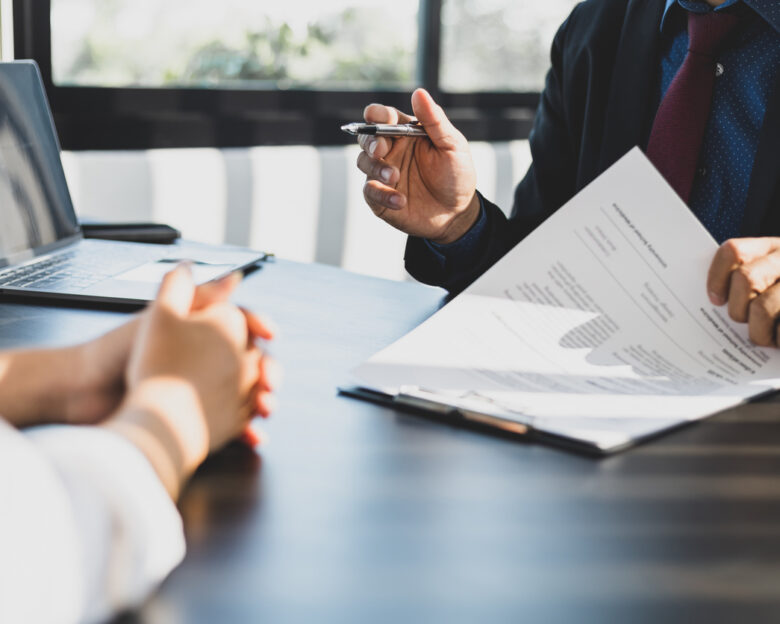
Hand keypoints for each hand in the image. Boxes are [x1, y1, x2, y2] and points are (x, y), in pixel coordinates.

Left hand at [106, 265, 277, 497]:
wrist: (84, 393)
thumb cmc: (117, 350)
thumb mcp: (162, 317)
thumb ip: (197, 295)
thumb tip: (235, 276)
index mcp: (198, 333)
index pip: (240, 325)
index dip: (258, 328)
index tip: (269, 334)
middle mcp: (203, 360)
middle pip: (250, 362)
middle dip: (267, 371)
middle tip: (269, 380)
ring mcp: (201, 391)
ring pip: (246, 395)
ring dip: (262, 400)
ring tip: (265, 407)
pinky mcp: (195, 421)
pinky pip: (230, 426)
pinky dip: (245, 430)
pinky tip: (252, 434)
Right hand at [356, 88, 480, 243]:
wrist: (457, 213)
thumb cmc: (456, 175)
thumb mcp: (452, 145)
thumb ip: (434, 120)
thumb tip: (419, 92)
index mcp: (405, 132)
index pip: (382, 116)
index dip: (377, 114)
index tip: (382, 118)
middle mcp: (391, 150)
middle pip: (366, 137)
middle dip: (370, 141)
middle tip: (381, 151)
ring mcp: (383, 174)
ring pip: (363, 162)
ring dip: (376, 168)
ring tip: (395, 177)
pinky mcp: (380, 197)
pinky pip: (370, 191)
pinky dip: (382, 195)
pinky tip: (400, 200)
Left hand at [707, 237, 779, 345]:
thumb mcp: (773, 278)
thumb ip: (750, 281)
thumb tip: (715, 301)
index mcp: (775, 248)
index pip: (735, 251)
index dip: (717, 277)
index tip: (716, 300)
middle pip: (746, 279)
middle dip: (738, 308)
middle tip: (744, 322)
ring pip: (762, 308)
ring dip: (758, 332)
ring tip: (764, 338)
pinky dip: (778, 339)